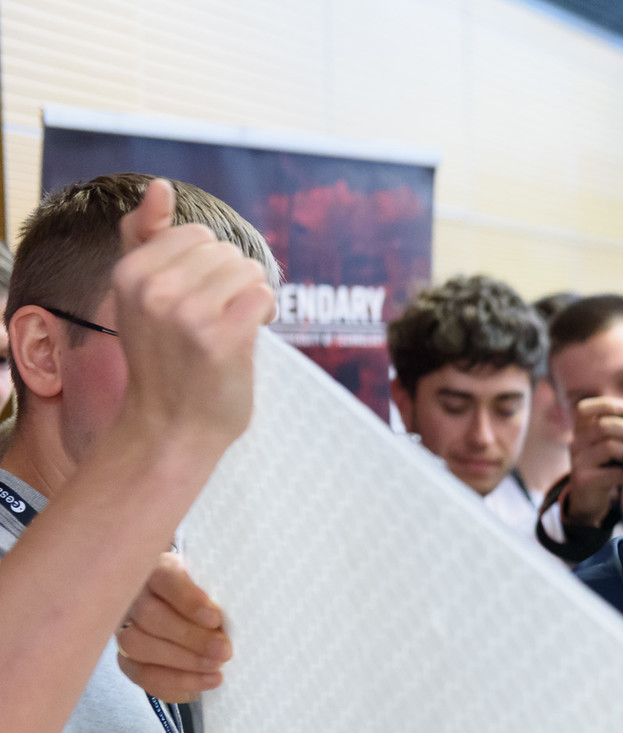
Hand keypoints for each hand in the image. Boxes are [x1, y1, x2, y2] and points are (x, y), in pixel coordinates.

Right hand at [110, 179, 275, 457]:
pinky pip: (264, 297)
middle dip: (231, 282)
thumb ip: (146, 238)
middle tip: (211, 322)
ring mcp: (187, 313)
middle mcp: (154, 289)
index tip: (194, 300)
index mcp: (130, 272)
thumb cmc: (164, 359)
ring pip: (249, 271)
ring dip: (249, 298)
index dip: (208, 267)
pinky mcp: (222, 337)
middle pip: (227, 251)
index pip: (197, 234)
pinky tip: (245, 338)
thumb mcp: (141, 293)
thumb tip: (160, 186)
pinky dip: (264, 316)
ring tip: (228, 330)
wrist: (171, 428)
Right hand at [116, 553, 229, 701]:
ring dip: (182, 661)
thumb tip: (234, 618)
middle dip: (190, 637)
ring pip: (137, 645)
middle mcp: (136, 597)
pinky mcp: (127, 659)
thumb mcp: (222, 592)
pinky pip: (141, 674)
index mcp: (161, 570)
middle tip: (223, 651)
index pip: (164, 577)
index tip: (215, 619)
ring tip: (216, 668)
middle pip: (149, 615)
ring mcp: (126, 628)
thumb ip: (222, 598)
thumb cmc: (216, 603)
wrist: (203, 628)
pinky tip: (203, 684)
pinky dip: (175, 682)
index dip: (188, 599)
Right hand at [564, 397, 622, 526]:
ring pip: (607, 447)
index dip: (605, 405)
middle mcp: (576, 443)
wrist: (585, 499)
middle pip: (602, 426)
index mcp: (581, 430)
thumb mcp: (606, 440)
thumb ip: (622, 417)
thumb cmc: (601, 464)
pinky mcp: (585, 480)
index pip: (584, 408)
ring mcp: (579, 462)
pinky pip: (611, 472)